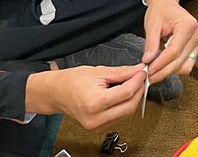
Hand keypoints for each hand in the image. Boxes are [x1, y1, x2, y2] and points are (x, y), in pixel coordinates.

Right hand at [27, 65, 145, 130]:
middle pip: (130, 107)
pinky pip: (118, 117)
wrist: (56, 93)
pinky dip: (124, 105)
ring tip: (132, 84)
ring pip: (126, 113)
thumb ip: (121, 72)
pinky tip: (123, 94)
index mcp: (95, 102)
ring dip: (133, 99)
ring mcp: (96, 126)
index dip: (137, 81)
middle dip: (139, 91)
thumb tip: (137, 71)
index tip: (141, 72)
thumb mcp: (98, 71)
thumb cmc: (71, 81)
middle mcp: (96, 118)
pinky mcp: (97, 128)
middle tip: (140, 78)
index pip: (126, 93)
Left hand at [140, 0, 197, 82]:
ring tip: (155, 72)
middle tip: (150, 76)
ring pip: (185, 65)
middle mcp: (197, 34)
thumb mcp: (152, 24)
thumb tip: (148, 60)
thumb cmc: (160, 10)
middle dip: (164, 71)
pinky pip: (187, 63)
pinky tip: (164, 67)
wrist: (166, 3)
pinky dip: (175, 67)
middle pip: (180, 60)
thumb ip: (151, 43)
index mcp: (188, 25)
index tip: (149, 70)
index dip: (161, 63)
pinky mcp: (195, 47)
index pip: (174, 51)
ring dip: (170, 71)